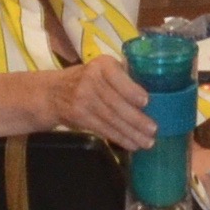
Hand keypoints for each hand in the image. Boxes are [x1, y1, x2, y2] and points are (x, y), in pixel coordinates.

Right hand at [42, 56, 157, 148]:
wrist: (52, 92)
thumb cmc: (88, 79)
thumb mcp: (102, 69)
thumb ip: (123, 77)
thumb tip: (156, 92)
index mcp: (102, 64)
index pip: (117, 78)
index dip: (131, 90)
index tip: (146, 102)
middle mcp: (90, 79)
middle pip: (115, 102)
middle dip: (136, 119)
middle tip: (153, 130)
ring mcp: (82, 99)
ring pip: (111, 119)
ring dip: (131, 133)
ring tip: (147, 142)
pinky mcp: (79, 116)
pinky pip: (103, 129)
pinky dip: (119, 138)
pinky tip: (132, 144)